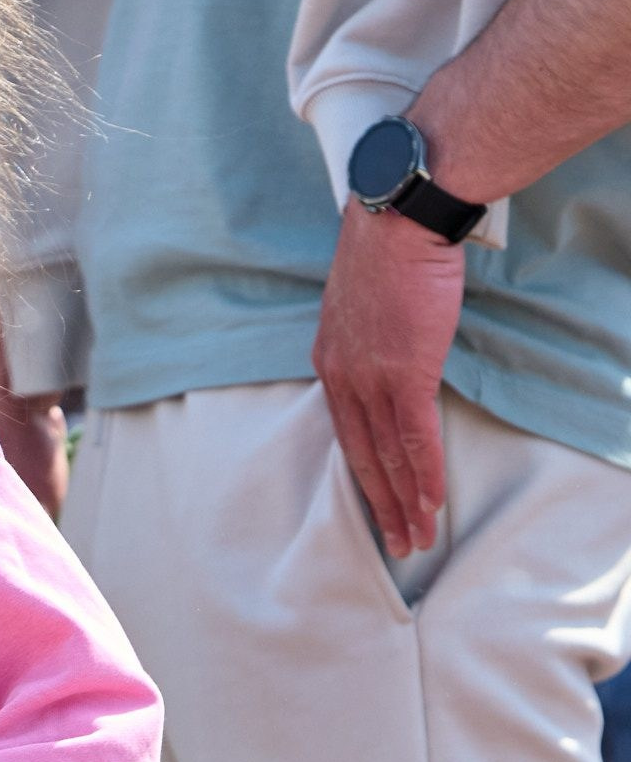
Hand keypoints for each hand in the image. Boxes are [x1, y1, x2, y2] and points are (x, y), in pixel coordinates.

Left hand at [312, 201, 465, 558]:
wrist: (398, 216)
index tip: (376, 505)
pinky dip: (424, 474)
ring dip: (406, 503)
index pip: (347, 433)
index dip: (365, 475)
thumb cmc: (388, 249)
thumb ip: (370, 339)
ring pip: (389, 456)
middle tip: (397, 544)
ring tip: (418, 539)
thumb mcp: (364, 302)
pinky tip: (431, 503)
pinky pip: (414, 437)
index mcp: (330, 362)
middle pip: (363, 457)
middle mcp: (343, 377)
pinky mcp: (404, 372)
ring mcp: (372, 378)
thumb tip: (391, 354)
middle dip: (381, 505)